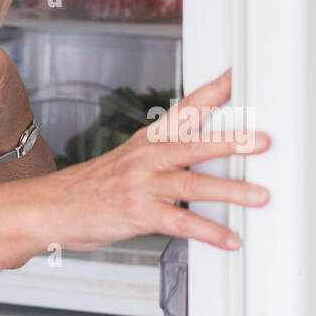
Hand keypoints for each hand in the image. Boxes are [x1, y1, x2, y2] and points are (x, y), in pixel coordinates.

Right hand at [37, 68, 270, 251]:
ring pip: (191, 183)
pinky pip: (179, 222)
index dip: (213, 92)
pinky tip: (229, 239)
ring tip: (259, 195)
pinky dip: (208, 232)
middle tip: (262, 140)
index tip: (239, 77)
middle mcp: (147, 157)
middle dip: (232, 140)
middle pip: (194, 143)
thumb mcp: (130, 158)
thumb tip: (212, 149)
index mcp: (149, 140)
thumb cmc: (94, 185)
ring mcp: (142, 184)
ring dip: (230, 190)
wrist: (53, 206)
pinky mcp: (137, 213)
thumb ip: (169, 153)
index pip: (186, 109)